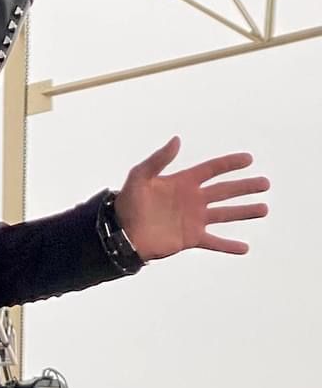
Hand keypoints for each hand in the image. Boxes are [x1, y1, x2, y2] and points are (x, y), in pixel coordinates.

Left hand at [113, 137, 269, 260]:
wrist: (122, 231)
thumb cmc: (128, 201)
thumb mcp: (140, 175)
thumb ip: (159, 159)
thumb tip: (177, 140)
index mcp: (183, 182)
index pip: (211, 169)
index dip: (229, 164)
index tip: (248, 159)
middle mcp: (192, 199)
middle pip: (225, 191)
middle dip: (245, 187)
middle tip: (265, 183)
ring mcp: (193, 219)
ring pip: (225, 214)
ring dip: (244, 212)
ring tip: (264, 209)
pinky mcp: (190, 238)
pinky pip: (214, 242)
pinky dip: (229, 246)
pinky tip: (244, 248)